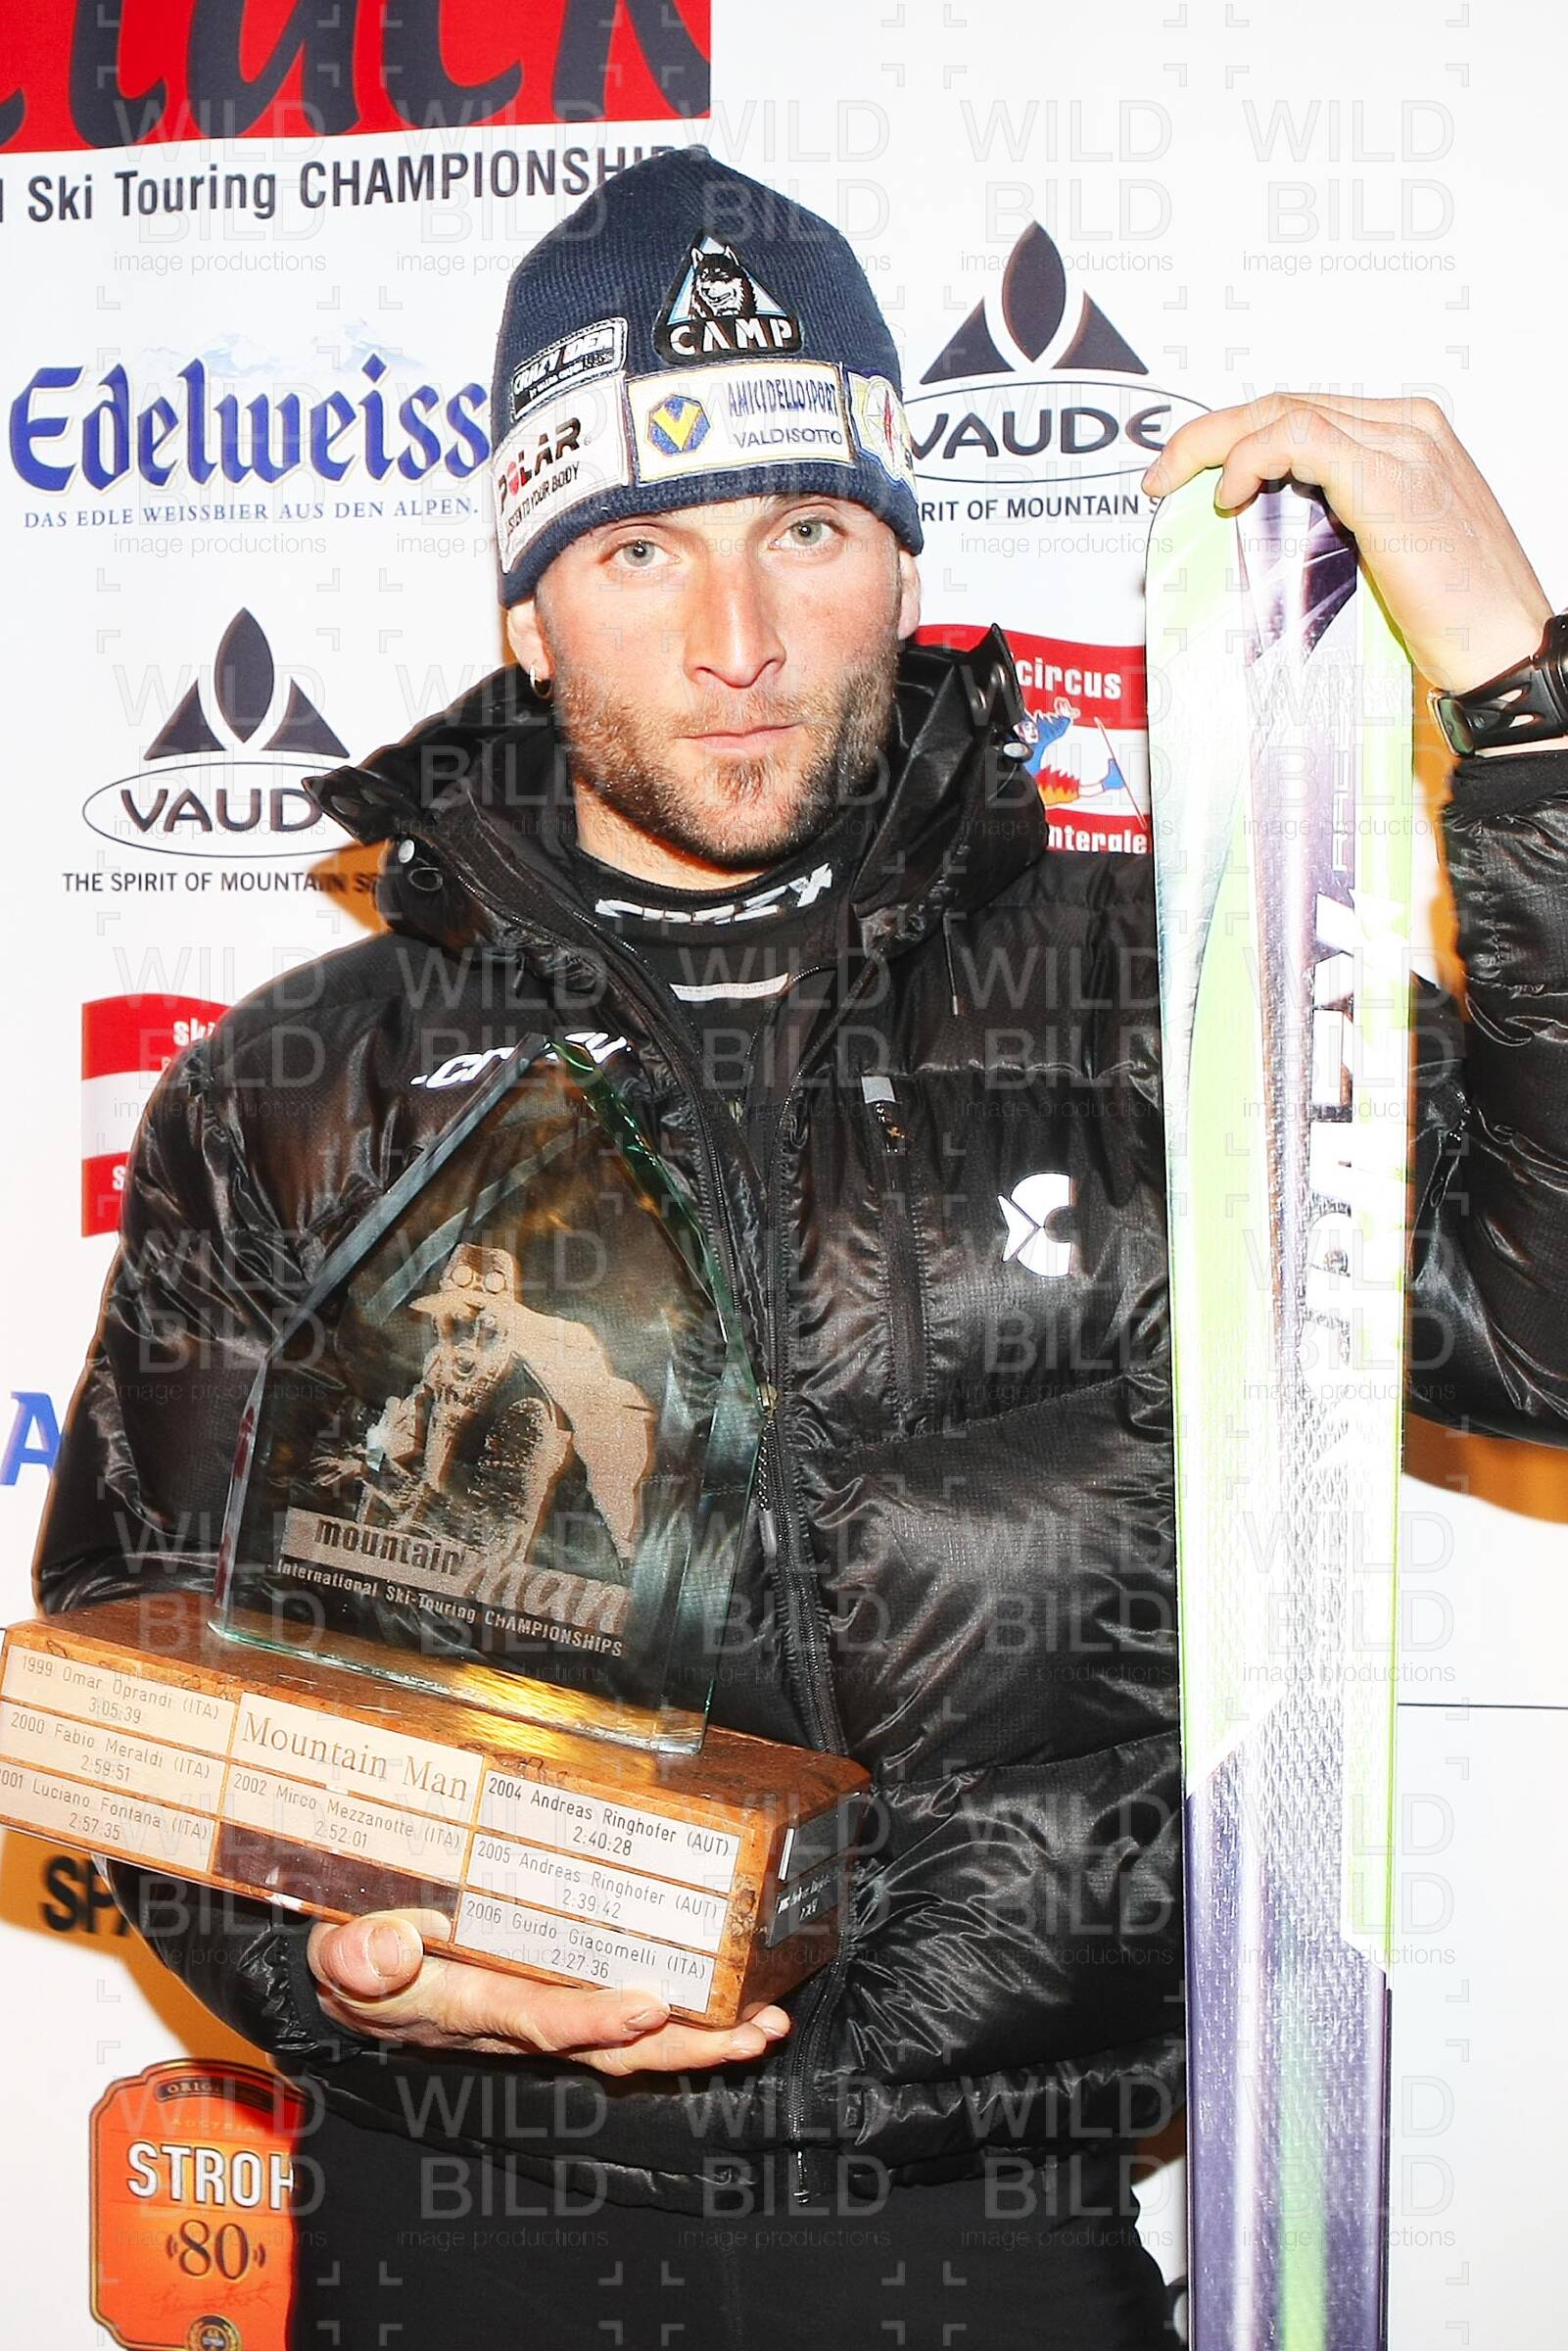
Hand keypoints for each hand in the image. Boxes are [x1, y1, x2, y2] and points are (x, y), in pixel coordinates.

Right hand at [307, 1908, 791, 2074]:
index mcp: (463, 2003)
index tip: (649, 2005)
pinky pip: (617, 2017)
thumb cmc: (350, 1952)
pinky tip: (722, 2007)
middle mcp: (511, 2020)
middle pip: (606, 2046)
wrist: (346, 1972)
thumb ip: (357, 1953)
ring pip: (624, 2040)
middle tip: (750, 2033)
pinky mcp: (549, 1997)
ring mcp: (536, 2013)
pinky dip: (675, 2018)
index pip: (537, 2018)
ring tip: (760, 2028)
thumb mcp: (338, 1949)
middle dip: (682, 2046)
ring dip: (695, 2039)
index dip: (594, 2018)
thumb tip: (387, 1951)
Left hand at [1141, 393, 1551, 694]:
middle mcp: (1408, 428)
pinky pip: (1298, 439)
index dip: (1236, 435)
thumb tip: (1270, 529)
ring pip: (1284, 412)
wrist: (1506, 647)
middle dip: (1211, 432)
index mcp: (1410, 438)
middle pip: (1286, 402)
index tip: (1188, 472)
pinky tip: (1231, 495)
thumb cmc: (1459, 616)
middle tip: (1162, 474)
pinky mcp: (1388, 479)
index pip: (1305, 413)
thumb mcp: (1386, 553)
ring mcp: (1401, 447)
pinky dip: (1251, 458)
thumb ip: (1341, 521)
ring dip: (1216, 443)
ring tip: (1177, 482)